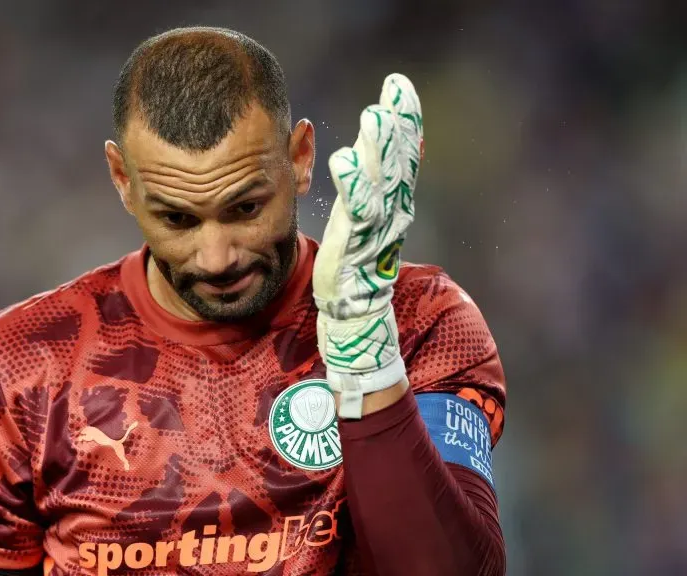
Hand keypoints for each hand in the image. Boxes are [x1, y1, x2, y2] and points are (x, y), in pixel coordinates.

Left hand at [313, 73, 422, 418]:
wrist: (359, 338)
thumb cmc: (355, 293)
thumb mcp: (362, 245)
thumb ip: (367, 213)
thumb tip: (366, 191)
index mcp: (389, 217)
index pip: (400, 164)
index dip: (402, 128)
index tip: (400, 92)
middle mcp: (388, 223)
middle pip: (398, 167)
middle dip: (399, 126)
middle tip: (399, 87)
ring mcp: (374, 238)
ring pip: (383, 185)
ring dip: (380, 148)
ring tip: (377, 113)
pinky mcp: (355, 253)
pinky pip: (356, 214)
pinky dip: (353, 186)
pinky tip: (344, 158)